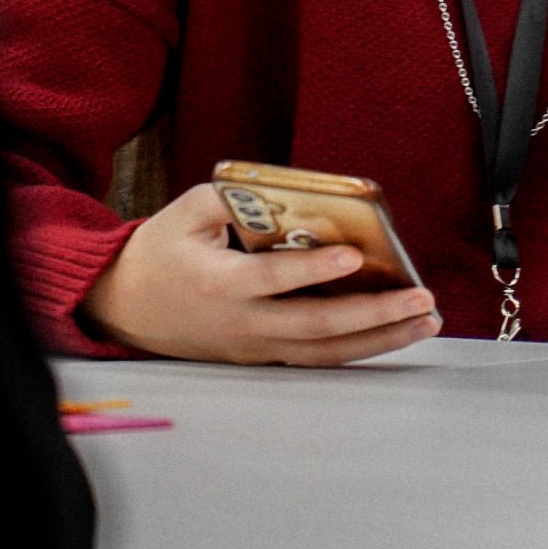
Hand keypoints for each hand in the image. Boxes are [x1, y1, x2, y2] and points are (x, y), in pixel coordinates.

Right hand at [84, 182, 441, 365]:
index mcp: (220, 284)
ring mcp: (253, 348)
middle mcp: (242, 325)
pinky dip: (358, 348)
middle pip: (316, 326)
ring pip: (324, 352)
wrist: (122, 306)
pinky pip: (316, 358)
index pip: (274, 279)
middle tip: (421, 299)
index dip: (315, 269)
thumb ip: (236, 196)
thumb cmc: (160, 251)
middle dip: (374, 314)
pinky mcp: (261, 358)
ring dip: (379, 338)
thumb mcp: (187, 211)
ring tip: (425, 320)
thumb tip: (290, 190)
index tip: (356, 254)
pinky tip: (393, 334)